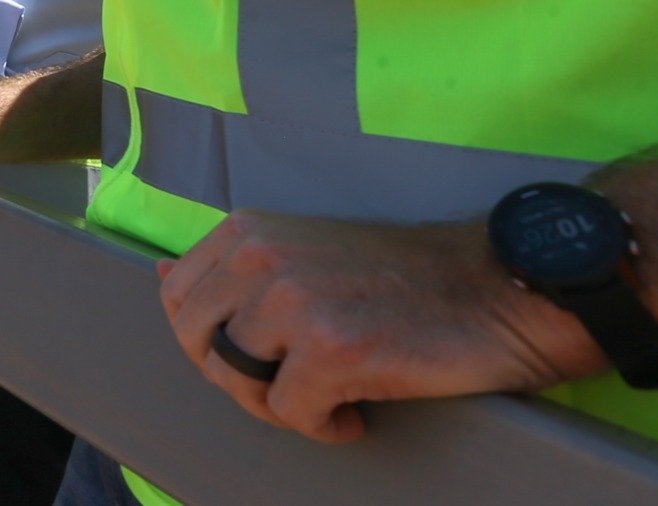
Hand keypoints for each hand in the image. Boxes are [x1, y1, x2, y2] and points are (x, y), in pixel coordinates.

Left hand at [159, 211, 602, 442]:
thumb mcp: (301, 246)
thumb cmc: (405, 276)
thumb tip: (158, 276)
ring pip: (238, 383)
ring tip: (328, 396)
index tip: (258, 356)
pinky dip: (324, 426)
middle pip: (196, 345)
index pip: (175, 300)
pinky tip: (359, 410)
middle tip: (290, 386)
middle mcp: (260, 258)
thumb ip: (233, 265)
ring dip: (281, 405)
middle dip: (236, 379)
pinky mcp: (332, 350)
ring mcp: (293, 303)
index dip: (209, 342)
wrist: (499, 285)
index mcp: (248, 231)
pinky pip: (291, 414)